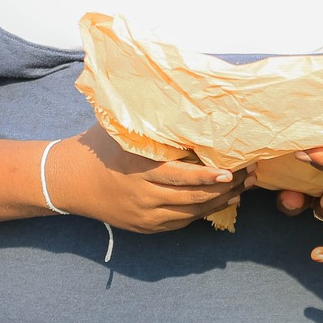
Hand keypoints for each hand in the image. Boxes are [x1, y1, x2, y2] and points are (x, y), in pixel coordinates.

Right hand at [47, 126, 244, 233]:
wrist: (72, 181)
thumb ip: (150, 121)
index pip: (182, 177)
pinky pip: (182, 223)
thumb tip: (183, 94)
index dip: (209, 176)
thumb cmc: (103, 146)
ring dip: (222, 200)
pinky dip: (205, 212)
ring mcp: (145, 216)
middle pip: (194, 197)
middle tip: (250, 174)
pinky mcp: (146, 228)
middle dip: (226, 187)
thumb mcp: (123, 130)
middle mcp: (144, 197)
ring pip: (192, 213)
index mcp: (140, 171)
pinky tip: (224, 200)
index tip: (232, 170)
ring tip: (245, 186)